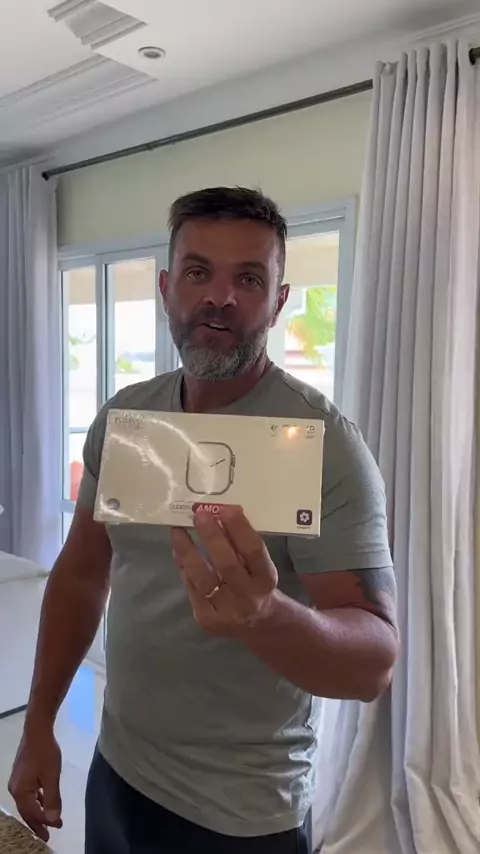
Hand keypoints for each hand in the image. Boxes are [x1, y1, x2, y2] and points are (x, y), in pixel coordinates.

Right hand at [8, 726, 62, 841]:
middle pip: (26, 811)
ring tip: (49, 820)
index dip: (45, 822)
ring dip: (38, 812)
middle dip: (38, 823)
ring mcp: (16, 782)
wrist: (37, 730)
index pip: (33, 814)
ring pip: (27, 803)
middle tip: (49, 834)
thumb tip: (52, 820)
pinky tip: (44, 801)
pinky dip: (37, 800)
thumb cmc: (45, 753)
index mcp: (20, 792)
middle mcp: (15, 789)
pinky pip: (28, 794)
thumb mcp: (52, 777)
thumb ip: (52, 799)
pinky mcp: (21, 775)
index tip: (58, 827)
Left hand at [171, 506, 277, 636]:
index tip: (226, 508)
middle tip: (199, 514)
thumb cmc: (257, 584)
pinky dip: (184, 566)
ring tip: (177, 529)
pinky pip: (191, 586)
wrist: (257, 624)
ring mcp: (225, 611)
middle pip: (226, 565)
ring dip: (187, 550)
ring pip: (201, 577)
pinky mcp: (206, 619)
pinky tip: (178, 549)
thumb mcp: (258, 565)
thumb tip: (218, 514)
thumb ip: (241, 544)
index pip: (254, 551)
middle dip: (211, 537)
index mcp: (266, 580)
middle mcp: (248, 598)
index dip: (240, 529)